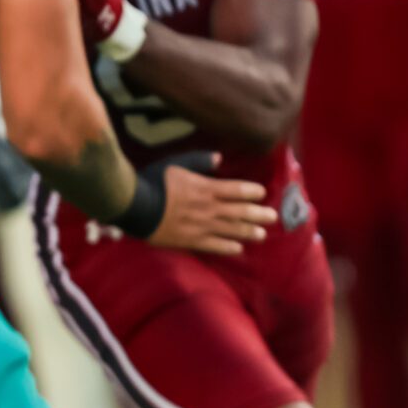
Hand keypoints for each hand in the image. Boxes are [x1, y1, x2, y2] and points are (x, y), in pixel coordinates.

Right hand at [147, 161, 276, 255]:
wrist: (134, 206)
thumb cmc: (152, 181)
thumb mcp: (175, 164)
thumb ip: (198, 161)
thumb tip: (218, 158)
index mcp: (206, 188)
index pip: (237, 190)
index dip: (252, 191)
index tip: (261, 193)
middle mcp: (208, 208)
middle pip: (240, 212)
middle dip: (259, 214)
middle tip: (272, 217)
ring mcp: (201, 226)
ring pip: (232, 230)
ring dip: (249, 232)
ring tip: (261, 234)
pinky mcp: (190, 240)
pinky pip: (215, 246)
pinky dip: (228, 248)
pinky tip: (238, 249)